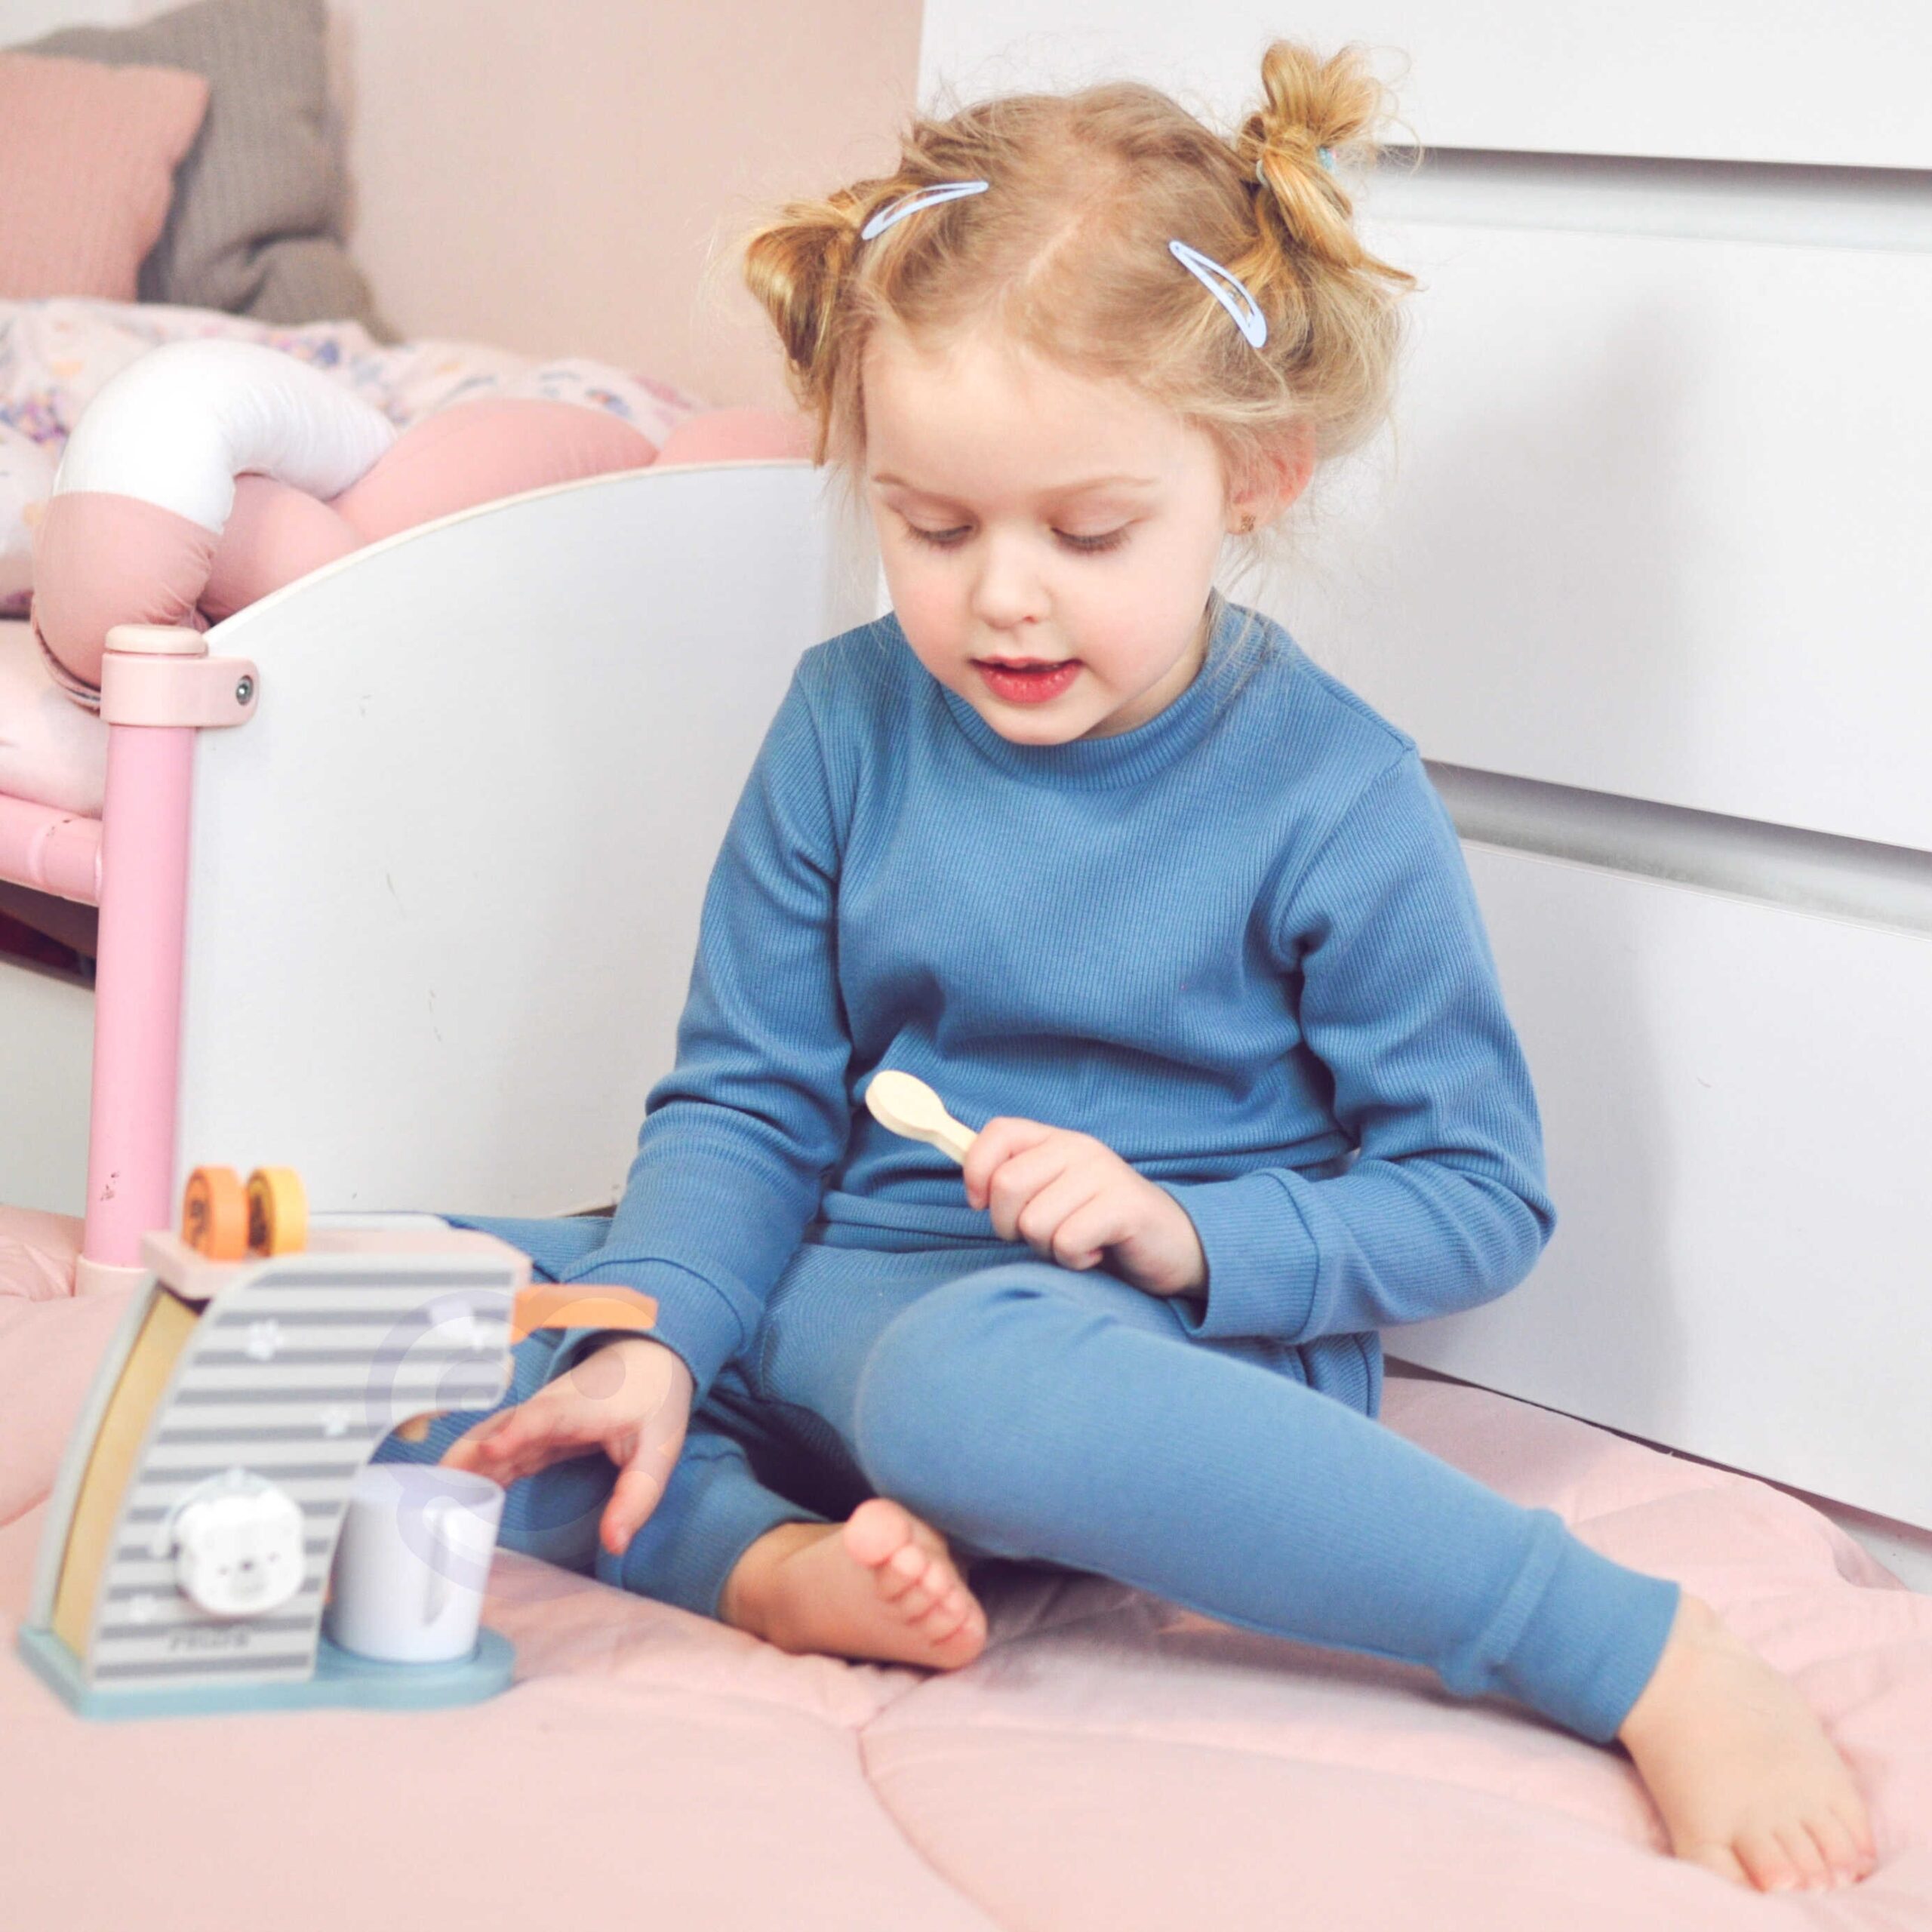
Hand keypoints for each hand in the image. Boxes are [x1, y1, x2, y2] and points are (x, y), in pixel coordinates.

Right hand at [441, 1335, 694, 1557]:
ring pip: (492, 1439)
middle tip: (433, 1490)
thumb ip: (639, 1495)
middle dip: (468, 1457)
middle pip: (502, 1430)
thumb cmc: (653, 1399)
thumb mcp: (660, 1448)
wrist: (649, 1361)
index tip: (490, 1451)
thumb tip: (615, 1543)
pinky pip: (498, 1450)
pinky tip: (451, 1495)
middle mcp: (551, 1409)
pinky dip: (475, 1470)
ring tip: (426, 1498)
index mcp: (583, 1405)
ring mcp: (537, 1419)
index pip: (544, 1417)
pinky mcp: (532, 1431)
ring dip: (462, 1465)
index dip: (516, 1432)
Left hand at [962, 1118, 1207, 1297]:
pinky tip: (1097, 1251)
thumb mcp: (1053, 1196)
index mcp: (1056, 1141)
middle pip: (1007, 1185)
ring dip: (1048, 1248)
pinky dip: (1075, 1260)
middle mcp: (1079, 1148)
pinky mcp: (1124, 1207)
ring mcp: (1104, 1174)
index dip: (976, 1171)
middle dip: (1010, 1226)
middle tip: (1042, 1235)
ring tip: (1077, 1242)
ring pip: (1034, 1222)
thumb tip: (972, 1189)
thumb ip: (1017, 1184)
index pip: (998, 1133)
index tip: (981, 1204)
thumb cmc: (1100, 1226)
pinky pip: (1066, 1242)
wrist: (1172, 1245)